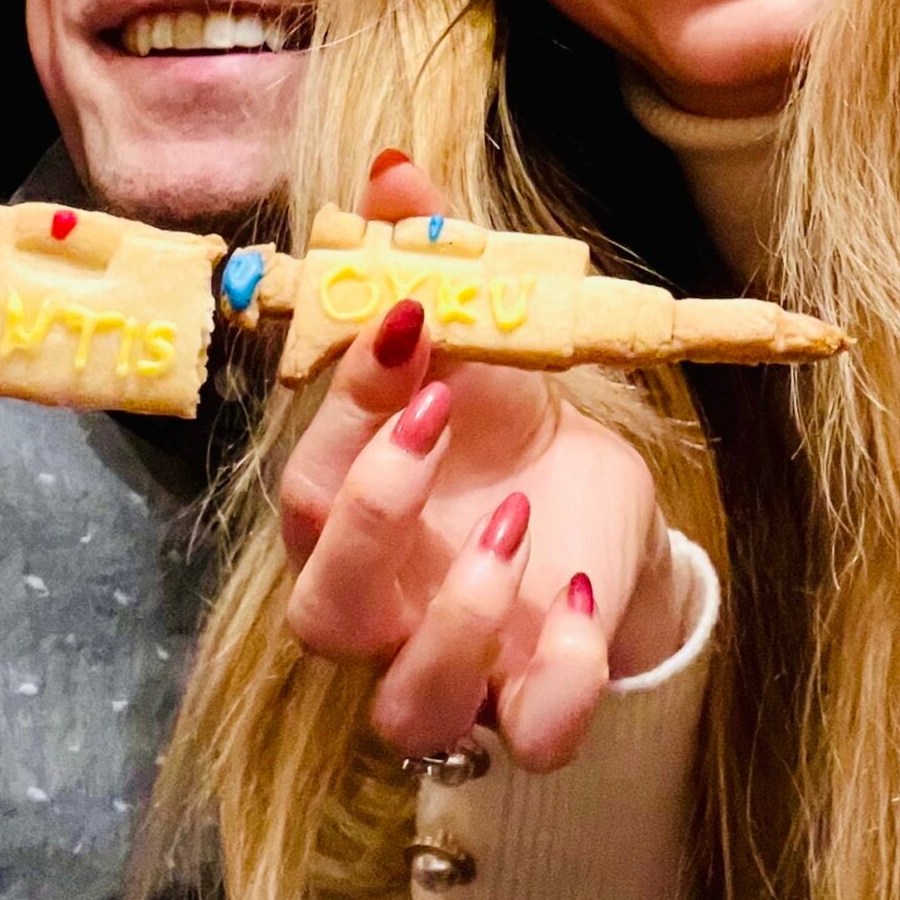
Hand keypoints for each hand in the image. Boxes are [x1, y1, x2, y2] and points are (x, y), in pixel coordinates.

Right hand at [279, 156, 688, 770]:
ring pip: (407, 706)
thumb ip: (428, 256)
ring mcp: (453, 664)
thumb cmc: (504, 422)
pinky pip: (533, 732)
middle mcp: (381, 602)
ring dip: (455, 616)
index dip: (347, 406)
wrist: (591, 502)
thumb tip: (393, 167)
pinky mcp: (533, 701)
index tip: (412, 320)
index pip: (307, 481)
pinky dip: (558, 679)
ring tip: (516, 523)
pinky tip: (579, 595)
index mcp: (346, 509)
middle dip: (371, 514)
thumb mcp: (480, 333)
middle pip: (322, 610)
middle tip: (437, 414)